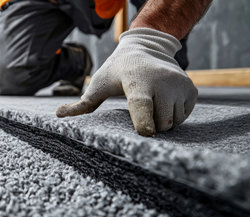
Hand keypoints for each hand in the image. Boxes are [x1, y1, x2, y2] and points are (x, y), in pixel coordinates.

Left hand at [56, 28, 197, 136]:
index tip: (145, 134)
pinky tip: (163, 102)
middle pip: (159, 123)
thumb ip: (82, 103)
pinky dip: (174, 116)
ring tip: (150, 105)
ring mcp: (180, 85)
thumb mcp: (98, 84)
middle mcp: (162, 82)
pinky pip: (184, 117)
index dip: (143, 121)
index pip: (141, 104)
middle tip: (140, 110)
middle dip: (149, 125)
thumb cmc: (117, 72)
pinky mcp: (191, 90)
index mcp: (137, 82)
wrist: (145, 49)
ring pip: (173, 123)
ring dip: (161, 121)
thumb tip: (58, 115)